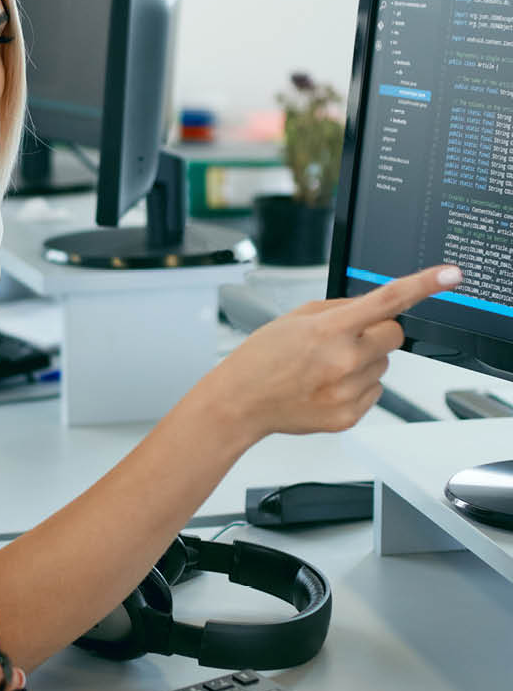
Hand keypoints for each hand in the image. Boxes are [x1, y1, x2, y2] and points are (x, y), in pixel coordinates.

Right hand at [215, 263, 461, 439]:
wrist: (240, 402)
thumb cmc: (261, 359)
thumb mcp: (295, 318)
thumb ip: (339, 309)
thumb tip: (373, 308)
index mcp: (329, 330)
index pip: (388, 301)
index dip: (424, 284)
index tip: (450, 275)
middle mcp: (343, 361)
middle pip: (393, 336)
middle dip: (378, 332)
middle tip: (346, 339)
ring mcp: (347, 391)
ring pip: (383, 366)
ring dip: (364, 362)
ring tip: (325, 368)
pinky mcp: (349, 415)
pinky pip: (374, 392)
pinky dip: (357, 387)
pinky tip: (326, 386)